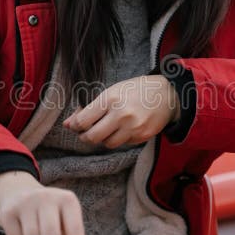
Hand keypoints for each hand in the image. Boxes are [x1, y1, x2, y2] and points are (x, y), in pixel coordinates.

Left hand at [63, 75, 179, 148]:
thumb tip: (68, 124)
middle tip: (86, 133)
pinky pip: (123, 144)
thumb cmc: (135, 90)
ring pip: (107, 143)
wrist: (166, 94)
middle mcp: (121, 115)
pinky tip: (123, 128)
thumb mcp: (111, 92)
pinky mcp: (142, 136)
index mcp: (110, 99)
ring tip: (106, 129)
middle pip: (92, 137)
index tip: (74, 125)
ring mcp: (132, 127)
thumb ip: (90, 108)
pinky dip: (119, 139)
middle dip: (85, 137)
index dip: (75, 126)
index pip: (83, 121)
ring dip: (103, 139)